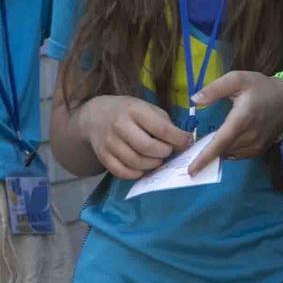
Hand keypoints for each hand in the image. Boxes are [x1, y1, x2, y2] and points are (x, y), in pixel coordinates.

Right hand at [75, 94, 191, 179]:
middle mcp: (120, 125)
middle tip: (168, 151)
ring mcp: (109, 142)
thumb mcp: (147, 109)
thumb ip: (165, 124)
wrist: (96, 116)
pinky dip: (137, 173)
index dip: (178, 139)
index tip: (186, 142)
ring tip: (157, 159)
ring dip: (152, 164)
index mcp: (134, 110)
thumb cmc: (129, 112)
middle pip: (148, 147)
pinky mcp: (103, 156)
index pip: (161, 128)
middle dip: (164, 152)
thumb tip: (184, 143)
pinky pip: (123, 172)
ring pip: (136, 162)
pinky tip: (143, 167)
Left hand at [186, 71, 282, 172]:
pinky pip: (237, 154)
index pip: (221, 141)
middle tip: (190, 149)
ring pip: (229, 153)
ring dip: (217, 150)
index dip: (206, 156)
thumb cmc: (261, 87)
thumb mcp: (237, 79)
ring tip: (206, 143)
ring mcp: (256, 145)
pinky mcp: (259, 150)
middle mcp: (250, 136)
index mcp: (242, 118)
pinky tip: (225, 140)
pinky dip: (228, 150)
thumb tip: (194, 99)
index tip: (191, 170)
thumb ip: (215, 88)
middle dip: (205, 152)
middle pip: (222, 150)